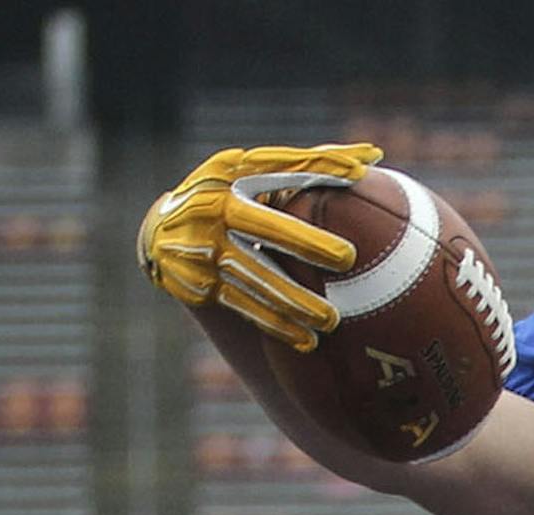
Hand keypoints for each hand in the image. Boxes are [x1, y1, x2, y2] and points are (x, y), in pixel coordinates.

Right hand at [137, 143, 382, 351]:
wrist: (159, 233)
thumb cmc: (226, 194)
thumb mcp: (250, 171)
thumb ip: (303, 166)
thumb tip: (373, 155)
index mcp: (231, 174)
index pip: (280, 166)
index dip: (319, 167)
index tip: (360, 174)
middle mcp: (214, 208)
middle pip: (264, 226)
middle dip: (306, 242)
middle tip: (348, 257)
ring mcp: (204, 248)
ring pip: (255, 275)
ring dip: (294, 300)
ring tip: (331, 319)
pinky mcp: (201, 284)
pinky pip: (243, 307)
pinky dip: (276, 325)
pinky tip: (306, 341)